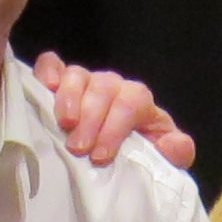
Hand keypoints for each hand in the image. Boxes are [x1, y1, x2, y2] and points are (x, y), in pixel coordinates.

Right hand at [34, 51, 196, 173]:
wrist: (118, 148)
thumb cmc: (136, 151)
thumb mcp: (161, 155)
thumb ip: (176, 150)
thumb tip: (172, 146)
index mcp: (138, 100)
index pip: (131, 103)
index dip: (115, 128)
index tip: (101, 156)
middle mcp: (112, 85)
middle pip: (103, 89)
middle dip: (92, 118)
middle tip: (79, 148)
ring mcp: (85, 80)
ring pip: (78, 75)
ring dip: (69, 98)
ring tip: (64, 124)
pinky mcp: (60, 81)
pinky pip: (52, 64)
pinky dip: (47, 71)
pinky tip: (45, 87)